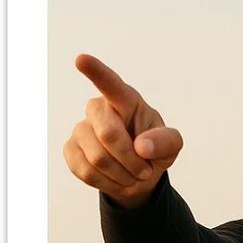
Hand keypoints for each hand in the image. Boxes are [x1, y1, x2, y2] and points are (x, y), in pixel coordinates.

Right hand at [63, 54, 182, 208]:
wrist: (137, 173)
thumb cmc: (154, 149)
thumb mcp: (172, 145)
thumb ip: (165, 142)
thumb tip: (141, 146)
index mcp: (125, 99)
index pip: (110, 83)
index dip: (95, 71)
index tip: (81, 59)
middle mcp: (98, 109)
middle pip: (108, 134)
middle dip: (131, 160)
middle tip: (145, 170)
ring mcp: (81, 129)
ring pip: (97, 158)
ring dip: (122, 175)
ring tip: (132, 174)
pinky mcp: (70, 150)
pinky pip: (86, 172)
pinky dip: (108, 183)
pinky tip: (116, 178)